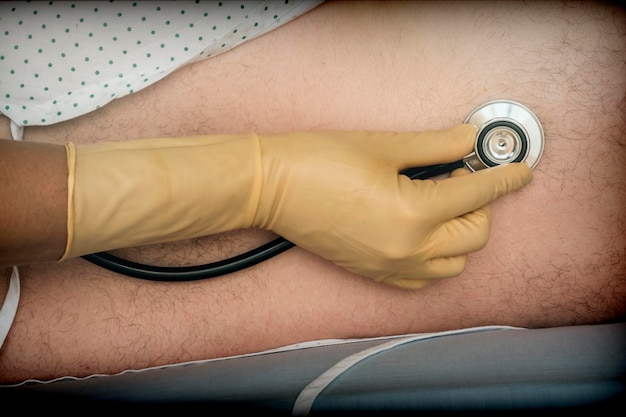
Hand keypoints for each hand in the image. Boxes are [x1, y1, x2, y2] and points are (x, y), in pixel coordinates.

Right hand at [253, 125, 532, 287]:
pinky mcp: (374, 273)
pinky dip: (436, 258)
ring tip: (441, 205)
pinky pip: (423, 279)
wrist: (272, 186)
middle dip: (480, 205)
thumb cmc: (318, 161)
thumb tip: (468, 141)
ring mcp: (390, 267)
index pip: (477, 195)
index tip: (519, 171)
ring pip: (454, 263)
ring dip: (460, 234)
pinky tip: (423, 231)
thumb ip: (436, 146)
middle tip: (460, 177)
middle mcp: (407, 249)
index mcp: (413, 214)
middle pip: (474, 235)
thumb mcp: (384, 145)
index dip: (504, 178)